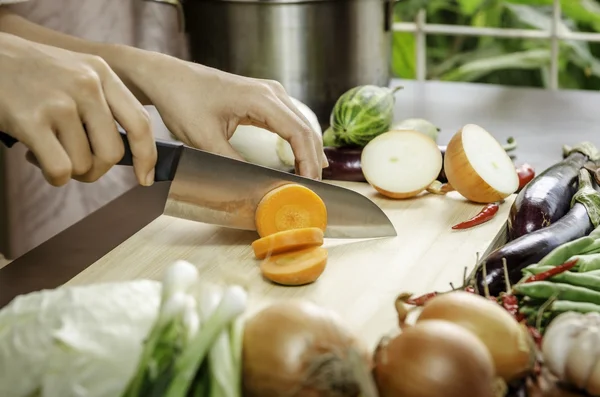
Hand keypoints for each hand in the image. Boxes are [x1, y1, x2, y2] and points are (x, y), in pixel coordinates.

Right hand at [0, 33, 155, 186]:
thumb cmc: (31, 72)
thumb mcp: (76, 72)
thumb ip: (103, 103)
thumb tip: (128, 151)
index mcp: (102, 74)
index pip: (140, 122)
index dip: (146, 156)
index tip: (145, 177)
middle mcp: (86, 86)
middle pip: (112, 153)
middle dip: (96, 169)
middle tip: (77, 165)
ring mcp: (60, 102)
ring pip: (84, 165)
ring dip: (68, 170)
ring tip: (47, 150)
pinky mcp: (33, 120)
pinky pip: (61, 170)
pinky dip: (53, 176)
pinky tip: (35, 157)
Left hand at [123, 53, 327, 179]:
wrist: (168, 78)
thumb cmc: (182, 101)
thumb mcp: (205, 139)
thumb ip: (232, 163)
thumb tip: (256, 185)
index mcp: (261, 98)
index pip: (299, 133)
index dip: (308, 161)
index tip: (309, 186)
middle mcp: (272, 92)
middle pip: (306, 129)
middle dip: (312, 160)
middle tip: (313, 189)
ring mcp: (269, 93)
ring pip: (300, 125)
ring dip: (308, 151)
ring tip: (310, 178)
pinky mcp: (263, 99)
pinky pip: (289, 121)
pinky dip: (297, 142)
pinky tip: (302, 158)